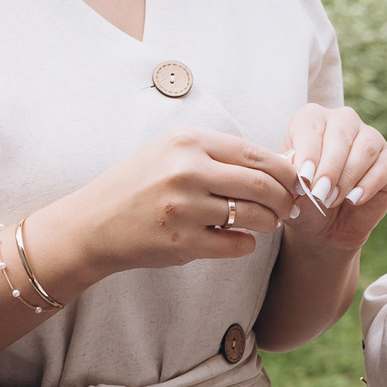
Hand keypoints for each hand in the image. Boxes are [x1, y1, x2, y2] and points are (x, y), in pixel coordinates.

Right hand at [35, 128, 299, 284]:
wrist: (93, 223)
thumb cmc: (139, 185)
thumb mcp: (172, 153)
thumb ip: (219, 154)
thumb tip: (278, 164)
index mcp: (189, 141)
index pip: (257, 154)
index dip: (285, 171)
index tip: (293, 182)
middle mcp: (187, 170)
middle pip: (263, 185)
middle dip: (285, 199)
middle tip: (288, 207)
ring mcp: (184, 208)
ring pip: (255, 216)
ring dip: (270, 222)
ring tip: (267, 223)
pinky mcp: (182, 242)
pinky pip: (237, 245)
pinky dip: (247, 244)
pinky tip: (239, 240)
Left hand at [280, 103, 386, 254]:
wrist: (325, 228)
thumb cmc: (303, 201)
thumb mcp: (290, 190)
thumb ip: (293, 177)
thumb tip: (300, 169)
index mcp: (313, 119)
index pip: (311, 125)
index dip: (308, 152)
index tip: (304, 178)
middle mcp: (344, 121)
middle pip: (340, 133)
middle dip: (329, 167)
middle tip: (319, 193)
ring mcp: (371, 139)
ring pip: (365, 148)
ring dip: (347, 177)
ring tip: (332, 200)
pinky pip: (384, 167)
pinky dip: (367, 185)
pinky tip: (353, 200)